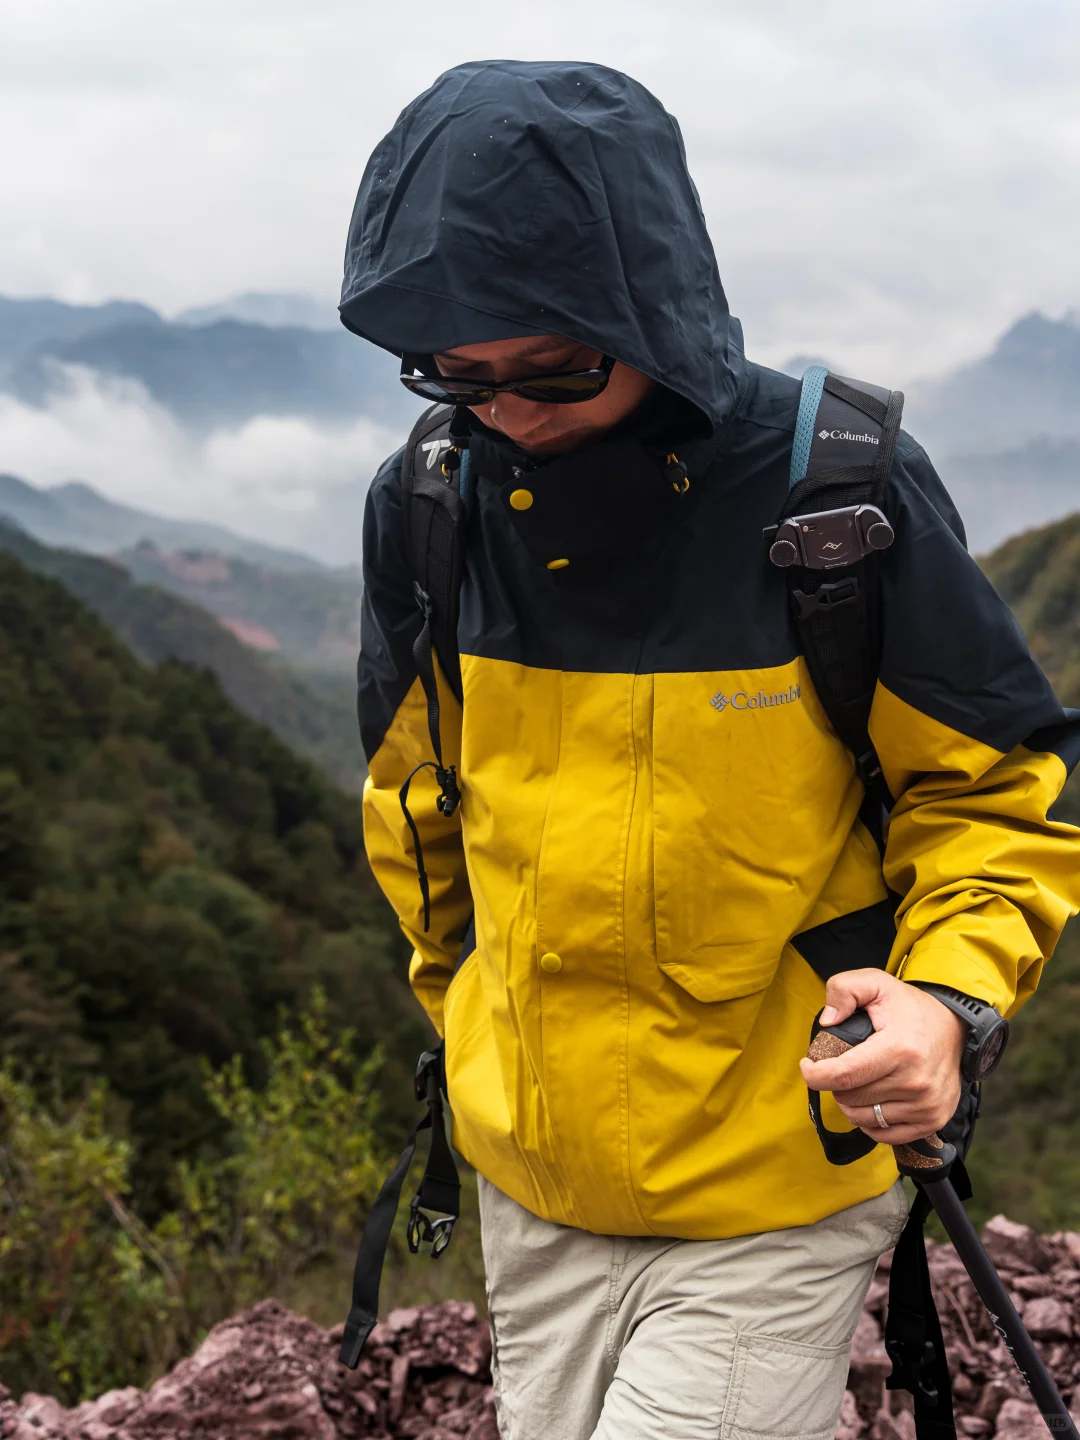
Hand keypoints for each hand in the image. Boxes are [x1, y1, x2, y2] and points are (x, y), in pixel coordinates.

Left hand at [798, 969, 966, 1145]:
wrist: (955, 1027)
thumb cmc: (910, 1007)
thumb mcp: (876, 982)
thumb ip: (844, 989)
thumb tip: (827, 1020)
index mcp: (899, 1049)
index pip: (843, 1075)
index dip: (815, 1075)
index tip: (808, 1065)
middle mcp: (915, 1082)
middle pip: (850, 1098)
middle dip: (835, 1084)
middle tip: (841, 1067)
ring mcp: (926, 1105)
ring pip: (864, 1119)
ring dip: (851, 1103)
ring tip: (856, 1083)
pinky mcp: (933, 1120)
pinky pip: (884, 1135)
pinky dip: (870, 1122)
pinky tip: (871, 1102)